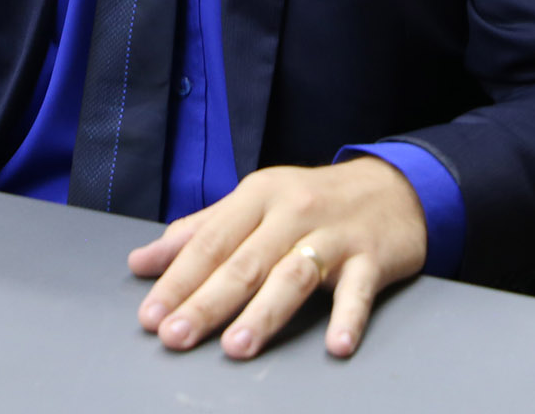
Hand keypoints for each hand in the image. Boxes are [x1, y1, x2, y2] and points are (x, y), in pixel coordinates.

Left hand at [128, 156, 425, 360]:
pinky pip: (359, 291)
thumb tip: (141, 261)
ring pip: (293, 275)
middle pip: (244, 262)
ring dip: (263, 313)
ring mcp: (334, 234)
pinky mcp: (372, 258)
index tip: (151, 315)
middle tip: (176, 336)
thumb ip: (199, 231)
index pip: (210, 241)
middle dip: (206, 302)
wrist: (392, 187)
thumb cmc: (313, 200)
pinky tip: (336, 345)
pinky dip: (348, 317)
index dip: (177, 279)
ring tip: (236, 347)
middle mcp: (292, 212)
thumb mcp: (254, 203)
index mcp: (258, 196)